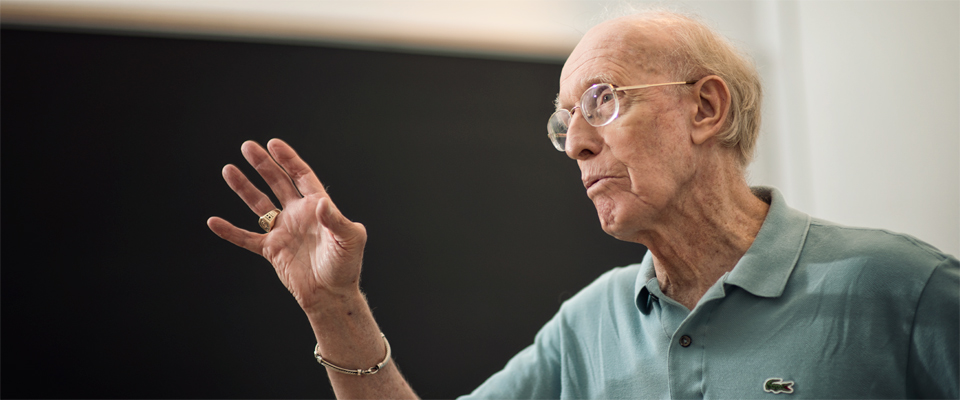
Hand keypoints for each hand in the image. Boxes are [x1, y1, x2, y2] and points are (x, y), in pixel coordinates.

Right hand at [207, 139, 366, 311]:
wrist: (332, 295)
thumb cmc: (346, 266)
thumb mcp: (349, 239)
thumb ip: (335, 220)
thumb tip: (320, 203)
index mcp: (317, 207)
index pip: (301, 176)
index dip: (288, 159)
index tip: (273, 144)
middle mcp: (298, 215)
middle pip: (277, 183)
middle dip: (263, 165)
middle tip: (247, 146)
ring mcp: (283, 231)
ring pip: (259, 204)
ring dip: (244, 188)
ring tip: (228, 169)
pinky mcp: (272, 250)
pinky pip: (247, 238)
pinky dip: (230, 231)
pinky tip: (214, 222)